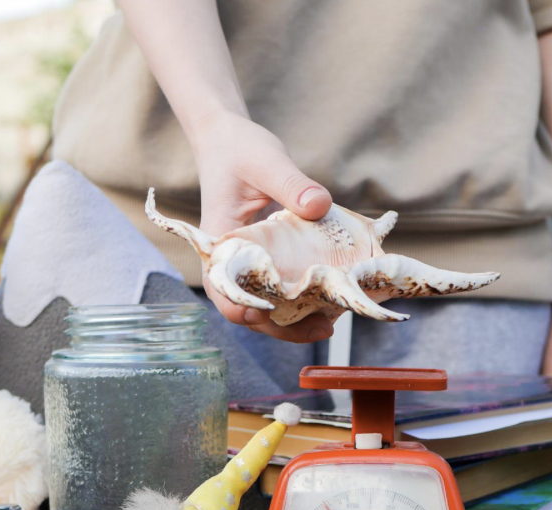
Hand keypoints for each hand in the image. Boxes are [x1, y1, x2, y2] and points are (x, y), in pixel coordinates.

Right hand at [191, 113, 335, 342]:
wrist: (228, 139)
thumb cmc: (239, 149)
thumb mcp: (266, 161)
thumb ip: (291, 183)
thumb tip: (320, 205)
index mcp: (220, 242)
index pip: (223, 289)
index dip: (242, 308)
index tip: (267, 314)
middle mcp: (232, 260)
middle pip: (249, 309)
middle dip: (283, 327)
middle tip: (324, 328)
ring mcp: (250, 263)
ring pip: (268, 304)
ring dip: (295, 319)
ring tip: (331, 322)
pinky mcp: (268, 259)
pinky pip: (282, 287)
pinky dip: (303, 299)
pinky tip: (331, 301)